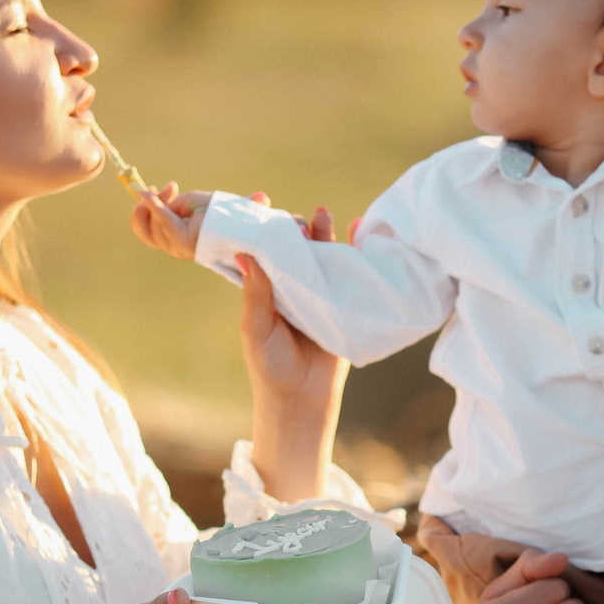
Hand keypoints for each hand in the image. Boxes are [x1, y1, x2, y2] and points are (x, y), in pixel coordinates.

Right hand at [130, 182, 209, 258]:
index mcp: (173, 240)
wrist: (239, 218)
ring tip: (171, 190)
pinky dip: (156, 207)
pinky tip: (152, 195)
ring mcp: (178, 247)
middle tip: (163, 188)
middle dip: (148, 205)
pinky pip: (163, 222)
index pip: (146, 230)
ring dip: (156, 203)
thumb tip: (143, 195)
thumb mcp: (187, 201)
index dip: (142, 209)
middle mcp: (173, 247)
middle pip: (145, 229)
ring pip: (152, 225)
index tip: (151, 188)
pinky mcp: (184, 242)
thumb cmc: (216, 210)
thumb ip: (166, 202)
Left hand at [239, 204, 347, 501]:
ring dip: (322, 232)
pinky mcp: (341, 300)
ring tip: (322, 214)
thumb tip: (246, 252)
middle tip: (294, 218)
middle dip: (293, 226)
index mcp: (263, 288)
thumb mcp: (256, 327)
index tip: (259, 204)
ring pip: (320, 253)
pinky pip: (349, 270)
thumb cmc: (270, 365)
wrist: (302, 399)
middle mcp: (289, 284)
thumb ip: (256, 292)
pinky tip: (357, 228)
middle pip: (292, 245)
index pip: (260, 249)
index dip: (259, 227)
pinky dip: (354, 249)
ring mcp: (316, 290)